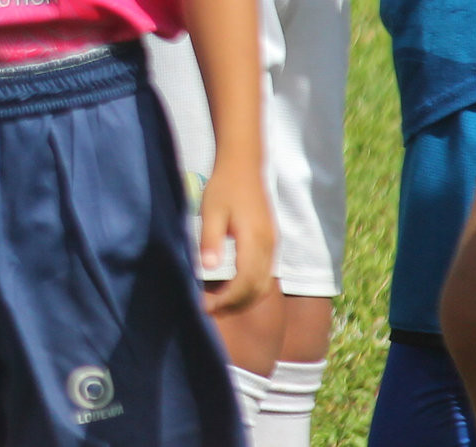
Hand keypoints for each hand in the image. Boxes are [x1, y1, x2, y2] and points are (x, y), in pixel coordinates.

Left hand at [198, 158, 274, 313]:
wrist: (244, 166)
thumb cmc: (224, 187)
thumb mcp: (211, 211)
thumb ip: (210, 240)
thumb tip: (208, 269)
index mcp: (255, 241)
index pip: (244, 284)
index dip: (225, 300)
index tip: (202, 306)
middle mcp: (269, 248)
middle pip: (256, 291)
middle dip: (232, 305)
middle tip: (206, 309)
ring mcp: (273, 247)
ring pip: (263, 286)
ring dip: (242, 300)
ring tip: (216, 302)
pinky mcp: (271, 244)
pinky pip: (264, 276)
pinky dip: (249, 289)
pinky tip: (230, 288)